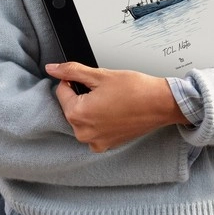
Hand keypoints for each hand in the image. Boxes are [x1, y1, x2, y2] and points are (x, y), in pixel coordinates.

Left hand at [45, 62, 185, 152]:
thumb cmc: (136, 89)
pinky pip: (94, 130)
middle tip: (105, 90)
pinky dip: (100, 121)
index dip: (74, 80)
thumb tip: (52, 68)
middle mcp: (83, 132)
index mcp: (78, 114)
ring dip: (91, 109)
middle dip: (82, 96)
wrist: (161, 104)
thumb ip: (72, 71)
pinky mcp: (106, 145)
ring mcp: (94, 141)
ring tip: (112, 101)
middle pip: (71, 107)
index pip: (61, 91)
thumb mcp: (100, 75)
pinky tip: (115, 112)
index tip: (92, 80)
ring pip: (82, 119)